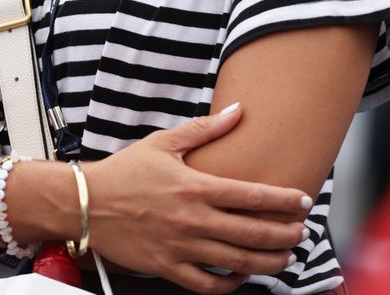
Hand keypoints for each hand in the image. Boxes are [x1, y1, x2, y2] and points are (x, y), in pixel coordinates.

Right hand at [83, 105, 310, 293]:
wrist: (86, 203)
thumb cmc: (125, 170)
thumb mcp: (164, 142)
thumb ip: (205, 129)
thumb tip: (238, 111)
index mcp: (194, 186)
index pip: (251, 195)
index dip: (283, 200)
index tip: (304, 201)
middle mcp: (192, 220)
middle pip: (251, 233)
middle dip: (284, 234)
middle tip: (302, 232)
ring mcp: (181, 248)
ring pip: (236, 263)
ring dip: (267, 261)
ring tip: (285, 257)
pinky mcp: (167, 268)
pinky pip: (207, 285)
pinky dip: (230, 285)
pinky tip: (242, 276)